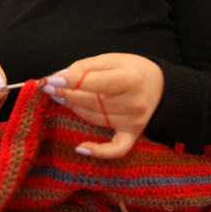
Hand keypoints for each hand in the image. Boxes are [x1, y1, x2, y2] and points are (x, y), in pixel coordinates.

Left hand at [43, 53, 163, 158]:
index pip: (95, 83)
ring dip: (73, 109)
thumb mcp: (112, 59)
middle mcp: (134, 102)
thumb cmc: (131, 70)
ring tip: (59, 98)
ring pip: (94, 118)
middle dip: (67, 93)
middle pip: (92, 101)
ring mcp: (134, 121)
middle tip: (49, 87)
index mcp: (131, 79)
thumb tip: (61, 77)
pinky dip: (99, 152)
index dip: (71, 82)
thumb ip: (86, 67)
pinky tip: (81, 148)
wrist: (160, 85)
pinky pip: (116, 149)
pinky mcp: (133, 134)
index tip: (52, 79)